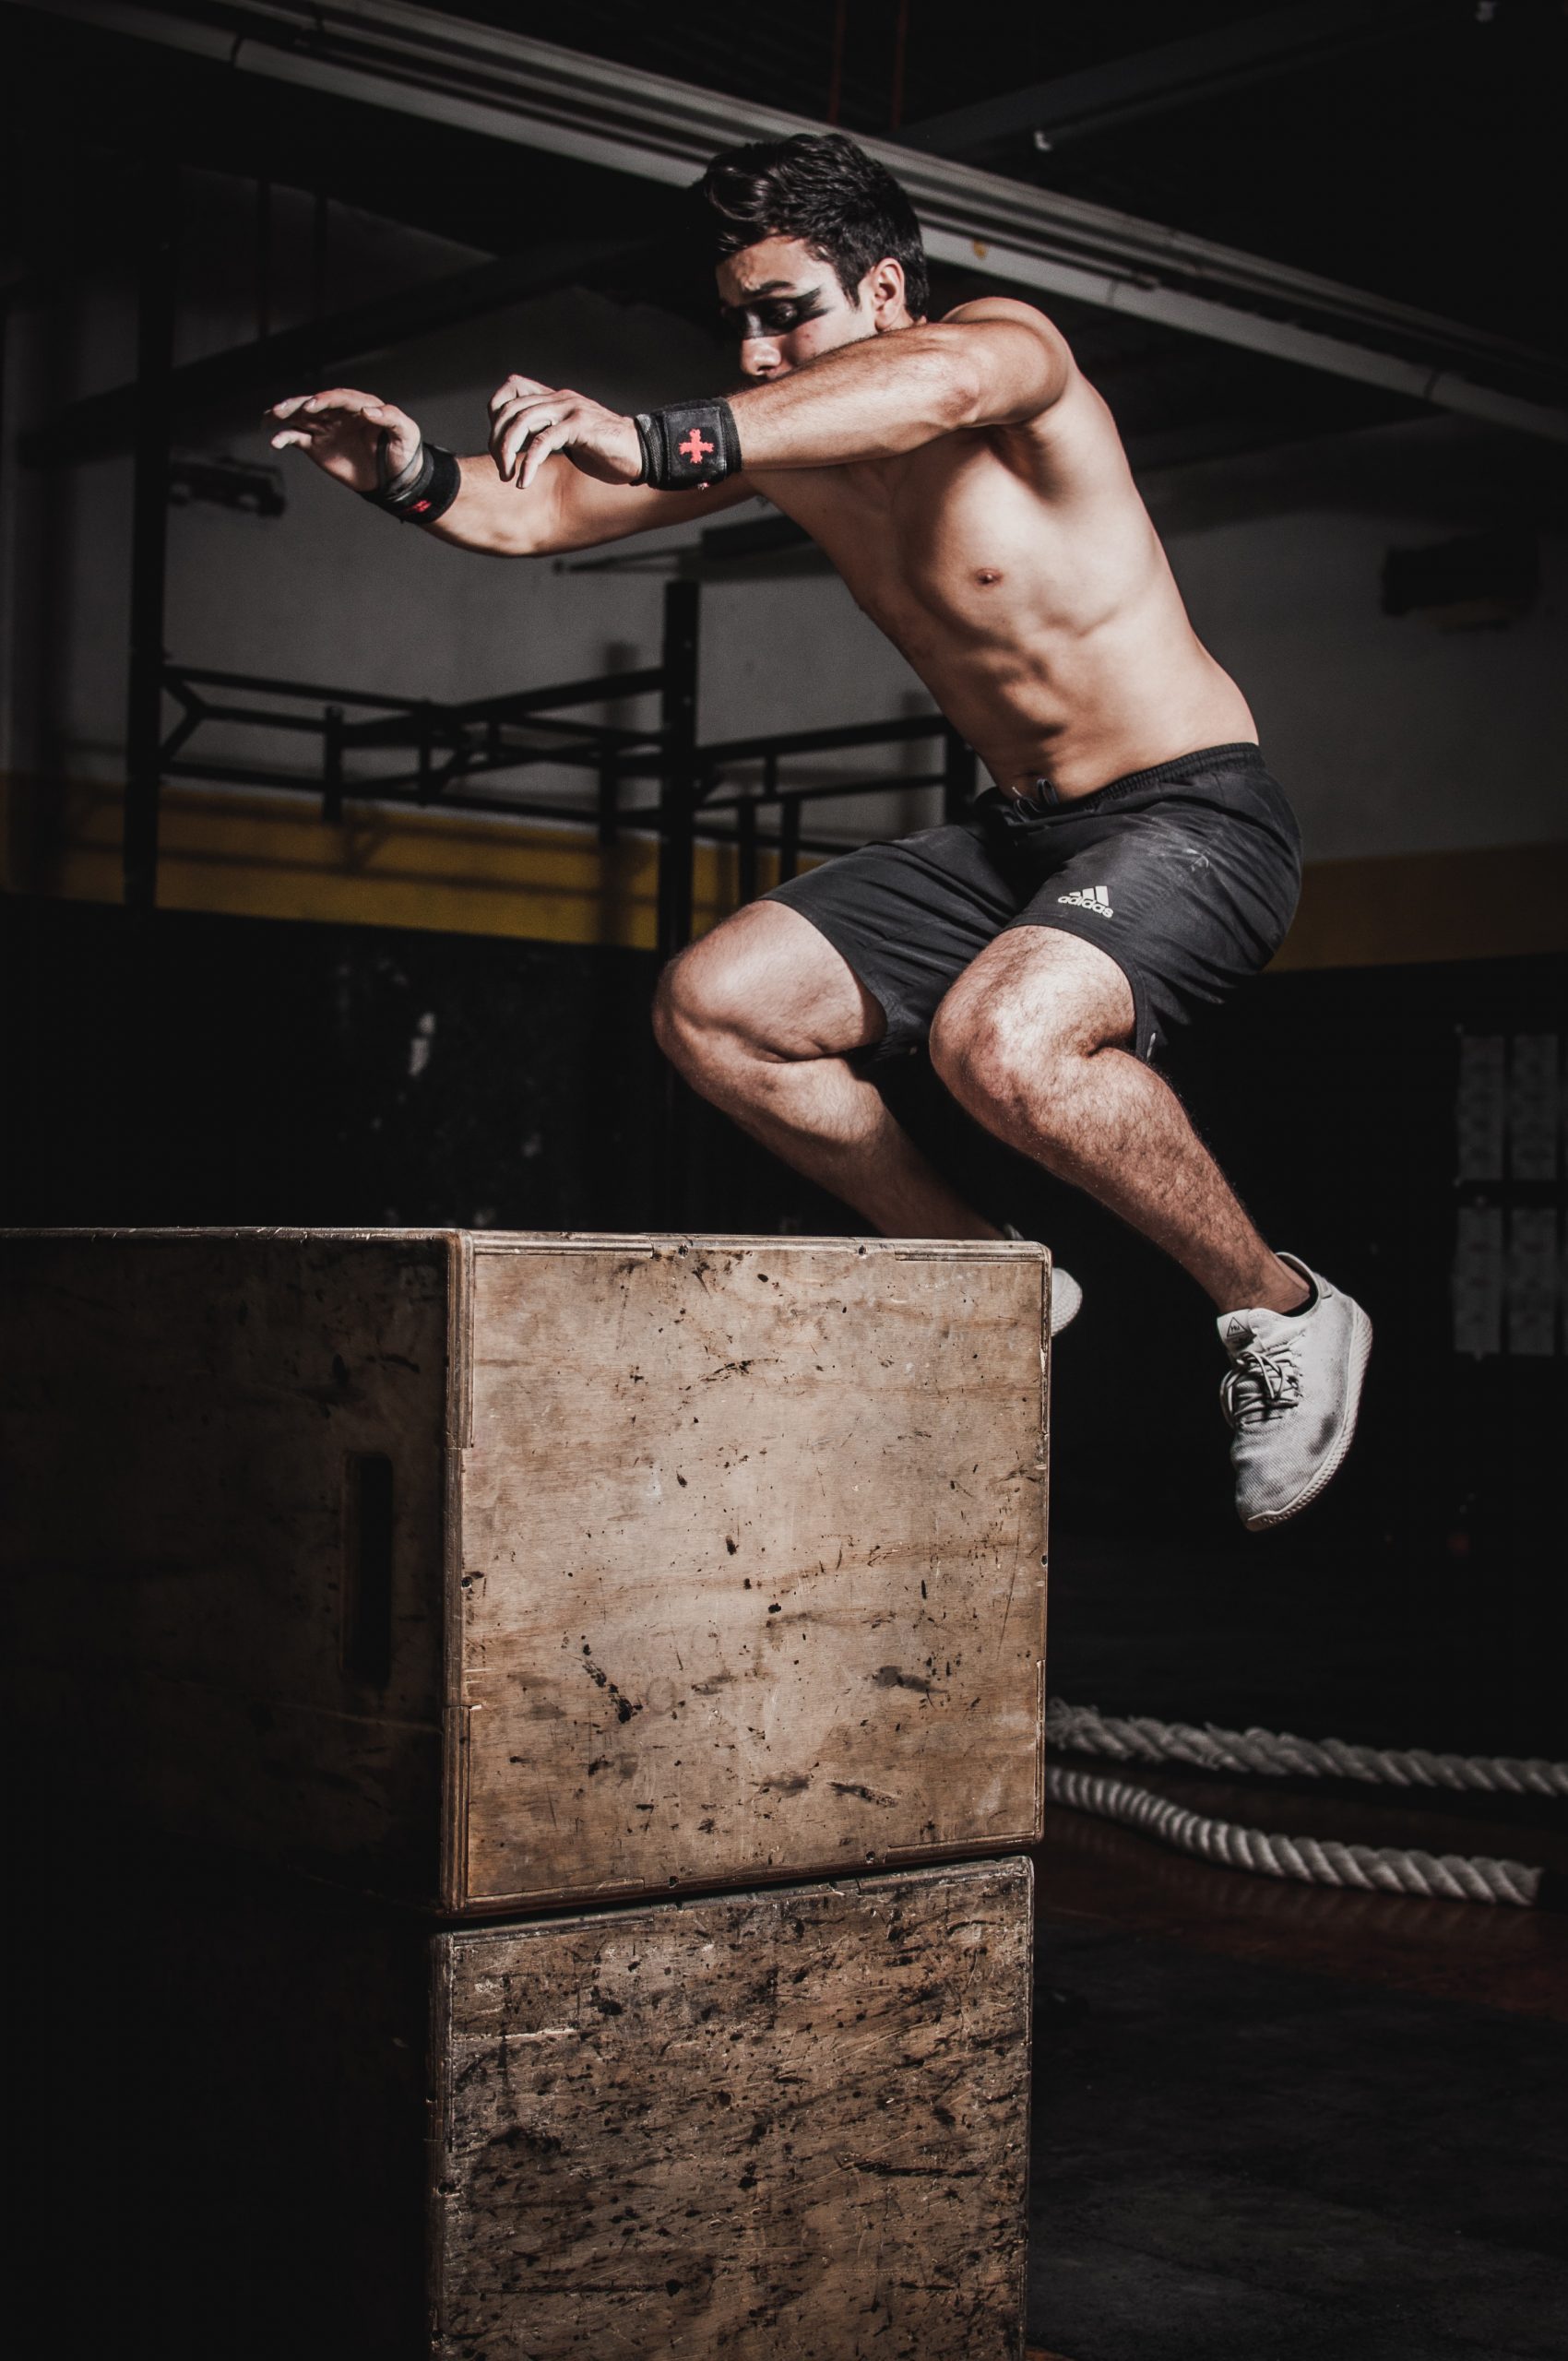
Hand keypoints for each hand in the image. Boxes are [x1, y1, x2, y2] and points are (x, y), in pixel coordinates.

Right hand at [265, 387, 421, 491]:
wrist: (395, 479)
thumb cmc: (404, 453)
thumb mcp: (407, 433)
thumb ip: (391, 418)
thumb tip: (367, 410)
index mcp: (360, 406)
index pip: (339, 398)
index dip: (325, 400)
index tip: (313, 406)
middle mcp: (339, 414)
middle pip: (314, 403)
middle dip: (297, 404)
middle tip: (282, 409)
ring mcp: (326, 428)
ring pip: (300, 417)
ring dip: (284, 416)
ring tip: (268, 418)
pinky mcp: (317, 446)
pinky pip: (297, 438)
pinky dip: (285, 438)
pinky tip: (275, 441)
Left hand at [488, 374, 642, 489]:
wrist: (641, 452)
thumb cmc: (606, 450)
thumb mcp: (571, 435)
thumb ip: (550, 430)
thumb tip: (525, 445)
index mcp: (555, 398)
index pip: (512, 387)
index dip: (497, 412)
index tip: (499, 441)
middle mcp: (560, 398)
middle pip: (511, 410)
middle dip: (497, 441)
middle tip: (502, 469)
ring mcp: (570, 410)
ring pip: (523, 421)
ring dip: (508, 451)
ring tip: (508, 476)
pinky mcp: (580, 427)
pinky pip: (543, 441)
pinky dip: (529, 463)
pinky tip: (524, 481)